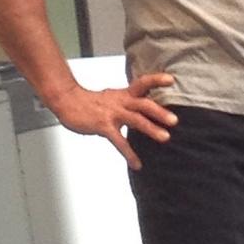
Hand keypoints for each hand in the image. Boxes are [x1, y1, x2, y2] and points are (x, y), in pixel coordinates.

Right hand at [50, 72, 177, 169]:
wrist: (69, 102)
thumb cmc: (91, 102)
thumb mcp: (113, 97)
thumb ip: (128, 101)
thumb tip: (144, 106)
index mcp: (124, 94)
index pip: (143, 83)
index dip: (156, 80)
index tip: (171, 79)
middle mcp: (121, 102)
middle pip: (143, 103)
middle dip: (159, 112)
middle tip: (174, 120)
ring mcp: (112, 114)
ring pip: (135, 120)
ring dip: (151, 129)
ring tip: (165, 137)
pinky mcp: (103, 126)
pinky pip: (119, 141)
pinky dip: (129, 154)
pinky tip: (137, 164)